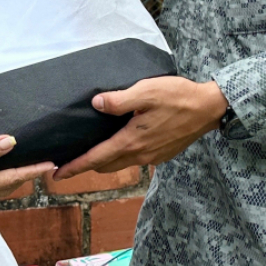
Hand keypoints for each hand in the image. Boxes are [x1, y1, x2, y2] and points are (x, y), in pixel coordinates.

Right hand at [0, 136, 53, 205]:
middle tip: (43, 163)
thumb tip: (10, 142)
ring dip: (15, 175)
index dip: (34, 170)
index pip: (16, 177)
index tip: (51, 165)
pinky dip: (0, 175)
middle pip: (11, 184)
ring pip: (1, 184)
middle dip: (28, 174)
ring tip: (26, 164)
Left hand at [53, 77, 227, 180]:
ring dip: (104, 161)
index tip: (57, 174)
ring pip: (120, 163)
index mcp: (132, 140)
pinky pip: (135, 159)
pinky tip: (121, 142)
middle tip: (69, 161)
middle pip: (106, 165)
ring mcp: (152, 157)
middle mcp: (140, 154)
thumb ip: (119, 99)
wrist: (208, 108)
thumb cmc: (177, 96)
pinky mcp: (162, 154)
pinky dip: (122, 155)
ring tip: (92, 152)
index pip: (96, 158)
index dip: (75, 167)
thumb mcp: (146, 91)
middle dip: (86, 166)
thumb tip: (96, 104)